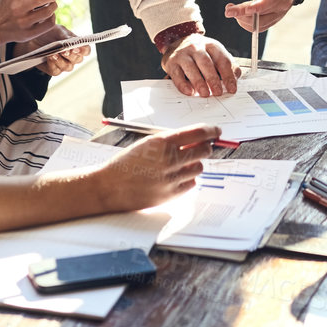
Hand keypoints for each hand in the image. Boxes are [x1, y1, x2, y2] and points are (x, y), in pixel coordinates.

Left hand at [16, 24, 88, 75]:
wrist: (34, 38)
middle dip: (72, 55)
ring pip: (68, 67)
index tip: (78, 47)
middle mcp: (73, 57)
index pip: (86, 50)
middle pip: (78, 59)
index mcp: (77, 46)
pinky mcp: (54, 70)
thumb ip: (66, 36)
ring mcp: (64, 64)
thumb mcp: (59, 30)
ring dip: (61, 60)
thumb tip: (72, 41)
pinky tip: (49, 57)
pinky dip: (53, 64)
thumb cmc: (50, 33)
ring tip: (54, 53)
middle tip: (66, 51)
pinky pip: (56, 71)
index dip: (84, 50)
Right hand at [93, 125, 217, 213]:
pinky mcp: (170, 195)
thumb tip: (196, 138)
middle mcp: (169, 159)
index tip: (216, 131)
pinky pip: (192, 184)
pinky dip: (188, 179)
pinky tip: (177, 176)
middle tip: (203, 147)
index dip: (211, 130)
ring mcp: (170, 178)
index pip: (198, 133)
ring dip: (195, 164)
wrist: (110, 186)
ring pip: (199, 168)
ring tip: (183, 163)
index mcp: (162, 142)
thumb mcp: (148, 143)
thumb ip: (170, 140)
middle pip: (203, 150)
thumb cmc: (127, 162)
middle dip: (205, 147)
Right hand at [161, 33, 238, 98]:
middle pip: (206, 63)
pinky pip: (177, 74)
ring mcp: (183, 54)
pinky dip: (183, 84)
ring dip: (199, 82)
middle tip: (218, 92)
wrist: (177, 42)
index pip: (222, 60)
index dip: (228, 75)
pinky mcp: (171, 62)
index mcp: (211, 45)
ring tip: (205, 93)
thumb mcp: (216, 54)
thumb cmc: (200, 53)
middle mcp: (196, 47)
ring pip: (191, 67)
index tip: (232, 88)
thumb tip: (236, 78)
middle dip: (213, 79)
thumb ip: (228, 65)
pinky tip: (189, 91)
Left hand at [224, 0, 298, 32]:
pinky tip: (239, 14)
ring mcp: (278, 15)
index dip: (259, 6)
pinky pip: (259, 27)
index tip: (246, 9)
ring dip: (243, 20)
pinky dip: (247, 23)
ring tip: (231, 9)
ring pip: (259, 24)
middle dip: (243, 15)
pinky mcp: (273, 20)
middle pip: (262, 16)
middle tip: (228, 10)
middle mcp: (282, 6)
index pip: (271, 0)